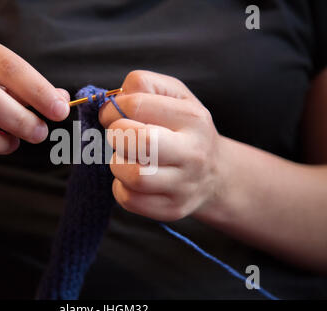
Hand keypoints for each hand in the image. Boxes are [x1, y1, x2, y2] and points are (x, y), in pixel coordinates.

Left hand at [99, 70, 222, 220]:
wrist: (214, 173)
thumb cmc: (185, 129)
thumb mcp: (175, 96)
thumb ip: (144, 85)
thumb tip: (113, 101)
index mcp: (193, 118)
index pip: (138, 105)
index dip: (113, 108)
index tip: (111, 114)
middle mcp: (193, 153)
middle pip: (141, 142)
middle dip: (116, 136)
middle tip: (117, 136)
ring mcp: (184, 185)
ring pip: (135, 176)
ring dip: (118, 164)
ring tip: (126, 157)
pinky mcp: (172, 208)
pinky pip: (130, 200)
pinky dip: (120, 187)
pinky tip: (130, 177)